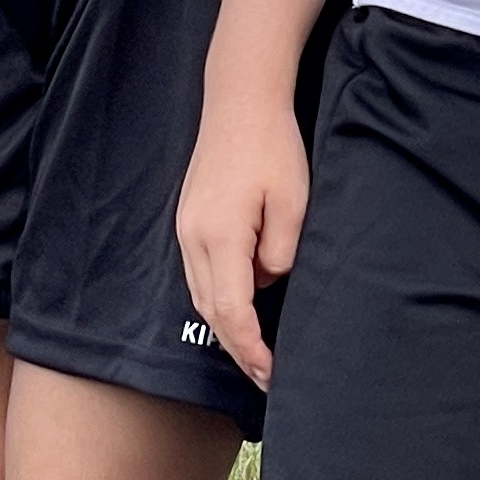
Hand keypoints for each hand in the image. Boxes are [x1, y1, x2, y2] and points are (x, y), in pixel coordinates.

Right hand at [175, 90, 311, 389]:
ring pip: (202, 295)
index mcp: (219, 236)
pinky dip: (220, 300)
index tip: (272, 374)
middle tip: (266, 378)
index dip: (252, 349)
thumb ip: (282, 253)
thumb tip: (270, 281)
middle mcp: (193, 237)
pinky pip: (201, 274)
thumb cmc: (272, 147)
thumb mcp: (293, 203)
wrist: (240, 101)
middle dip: (238, 348)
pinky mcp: (189, 220)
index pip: (233, 312)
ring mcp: (185, 228)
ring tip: (256, 353)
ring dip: (227, 327)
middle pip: (211, 310)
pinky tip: (241, 310)